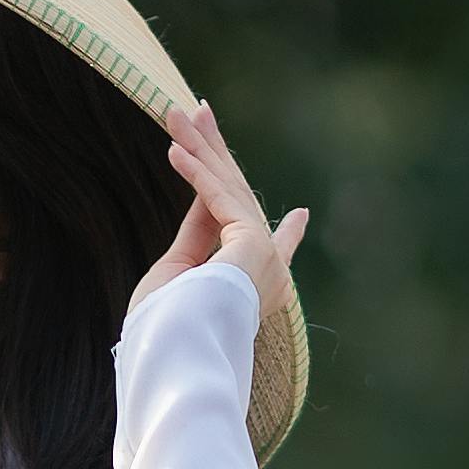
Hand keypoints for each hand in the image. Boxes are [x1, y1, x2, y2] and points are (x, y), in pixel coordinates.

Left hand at [126, 100, 307, 328]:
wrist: (179, 357)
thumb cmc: (168, 332)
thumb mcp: (180, 275)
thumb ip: (197, 235)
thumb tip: (203, 191)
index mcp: (252, 293)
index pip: (270, 256)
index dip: (289, 233)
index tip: (301, 215)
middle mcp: (265, 273)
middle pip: (237, 197)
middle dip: (216, 151)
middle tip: (202, 112)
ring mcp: (262, 255)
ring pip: (225, 186)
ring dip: (197, 146)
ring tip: (174, 111)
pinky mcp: (250, 242)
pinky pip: (214, 196)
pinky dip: (193, 170)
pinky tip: (173, 146)